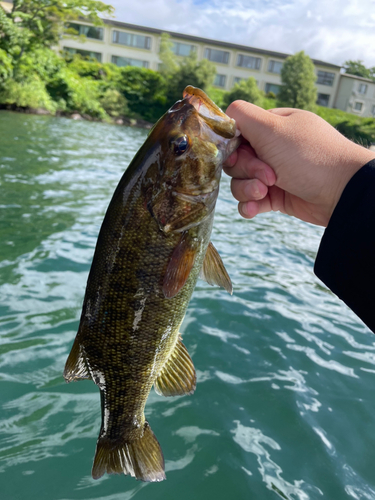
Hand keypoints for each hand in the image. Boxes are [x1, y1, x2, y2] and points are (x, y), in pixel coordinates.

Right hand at [224, 101, 374, 225]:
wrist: (340, 192)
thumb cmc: (308, 156)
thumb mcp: (272, 128)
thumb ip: (242, 116)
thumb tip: (224, 114)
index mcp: (272, 127)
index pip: (237, 133)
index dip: (233, 146)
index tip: (239, 154)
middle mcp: (272, 149)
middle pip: (237, 160)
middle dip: (246, 170)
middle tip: (267, 175)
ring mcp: (273, 173)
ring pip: (241, 182)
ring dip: (247, 189)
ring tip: (264, 192)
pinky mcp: (276, 196)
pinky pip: (250, 201)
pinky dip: (250, 205)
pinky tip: (255, 208)